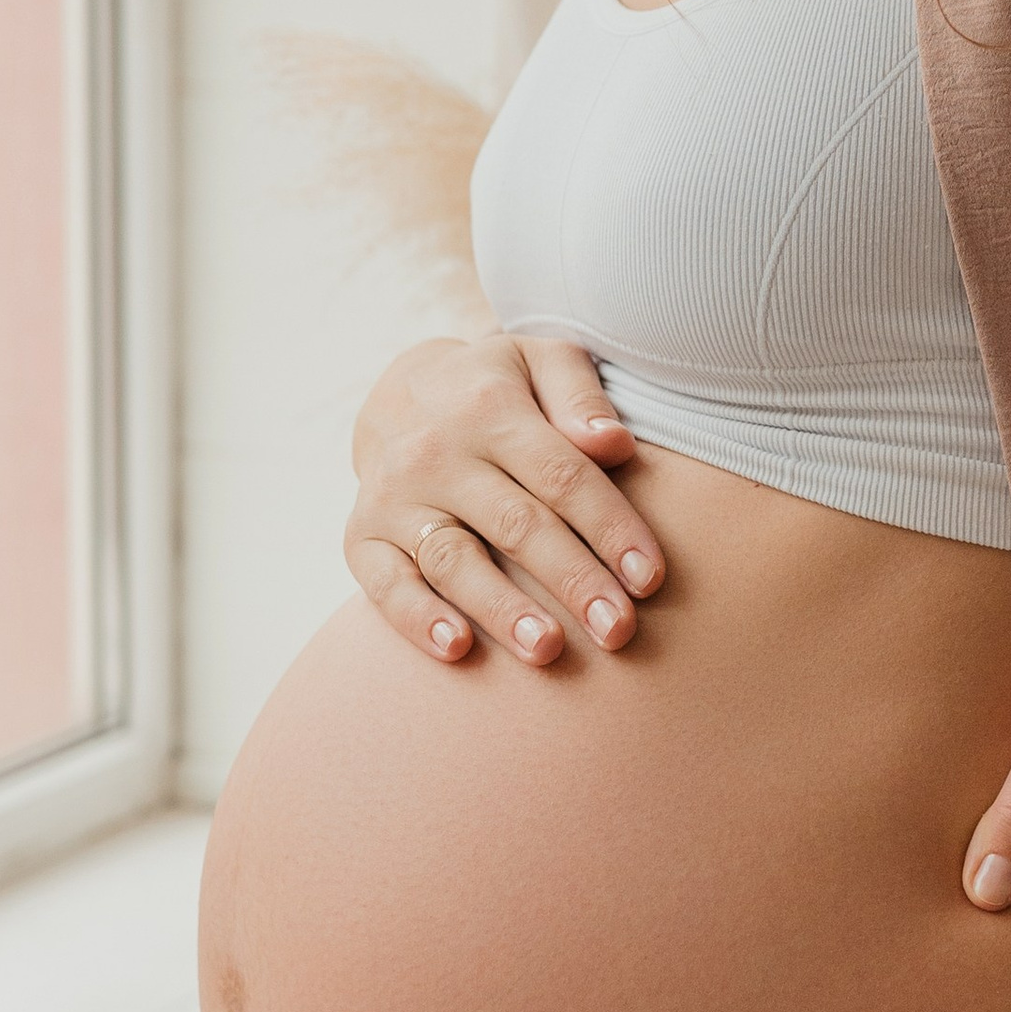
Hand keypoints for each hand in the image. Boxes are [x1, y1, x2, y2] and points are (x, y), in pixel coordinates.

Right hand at [345, 334, 665, 665]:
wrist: (398, 393)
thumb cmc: (495, 388)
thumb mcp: (541, 361)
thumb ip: (580, 396)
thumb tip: (614, 443)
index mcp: (491, 409)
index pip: (561, 475)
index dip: (610, 528)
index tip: (648, 579)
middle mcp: (437, 453)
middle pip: (517, 525)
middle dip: (573, 581)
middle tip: (618, 630)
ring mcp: (395, 498)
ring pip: (454, 560)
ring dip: (502, 609)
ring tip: (547, 650)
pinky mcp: (362, 535)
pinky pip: (385, 584)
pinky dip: (417, 618)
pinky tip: (457, 648)